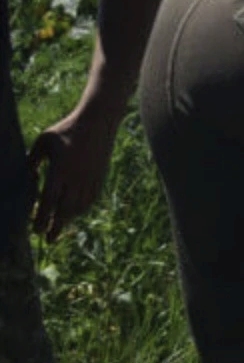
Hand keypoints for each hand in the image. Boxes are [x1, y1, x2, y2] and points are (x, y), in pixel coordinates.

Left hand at [27, 106, 121, 241]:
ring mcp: (90, 177)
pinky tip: (75, 213)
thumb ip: (32, 161)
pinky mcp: (99, 176)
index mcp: (60, 169)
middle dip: (56, 227)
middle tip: (48, 240)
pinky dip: (82, 209)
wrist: (98, 121)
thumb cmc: (66, 129)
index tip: (35, 230)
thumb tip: (25, 179)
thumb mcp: (43, 141)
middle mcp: (76, 177)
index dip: (42, 217)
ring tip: (59, 228)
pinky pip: (91, 198)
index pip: (49, 200)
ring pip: (80, 206)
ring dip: (69, 219)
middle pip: (66, 209)